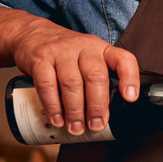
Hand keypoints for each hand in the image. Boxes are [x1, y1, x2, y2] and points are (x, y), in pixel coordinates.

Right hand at [0, 8, 139, 134]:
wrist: (33, 34)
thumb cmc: (69, 54)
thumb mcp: (91, 59)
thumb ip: (102, 80)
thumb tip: (109, 116)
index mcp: (103, 50)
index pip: (123, 59)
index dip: (130, 78)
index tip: (130, 98)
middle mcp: (84, 47)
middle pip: (96, 76)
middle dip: (97, 106)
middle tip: (97, 125)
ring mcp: (61, 51)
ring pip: (72, 83)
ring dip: (75, 110)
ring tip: (77, 127)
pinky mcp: (39, 58)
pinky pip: (47, 84)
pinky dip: (53, 105)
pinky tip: (57, 119)